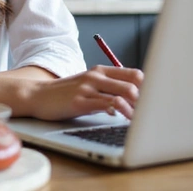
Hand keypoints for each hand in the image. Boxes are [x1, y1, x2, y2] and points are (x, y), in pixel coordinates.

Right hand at [27, 65, 142, 120]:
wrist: (37, 95)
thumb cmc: (65, 93)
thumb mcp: (87, 85)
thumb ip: (107, 88)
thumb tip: (134, 99)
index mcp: (101, 70)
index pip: (135, 74)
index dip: (149, 88)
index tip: (155, 102)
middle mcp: (96, 76)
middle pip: (134, 84)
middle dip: (147, 101)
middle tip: (152, 114)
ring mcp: (88, 87)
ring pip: (123, 93)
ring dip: (137, 109)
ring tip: (141, 120)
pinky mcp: (80, 101)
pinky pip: (107, 104)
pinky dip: (120, 112)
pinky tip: (122, 119)